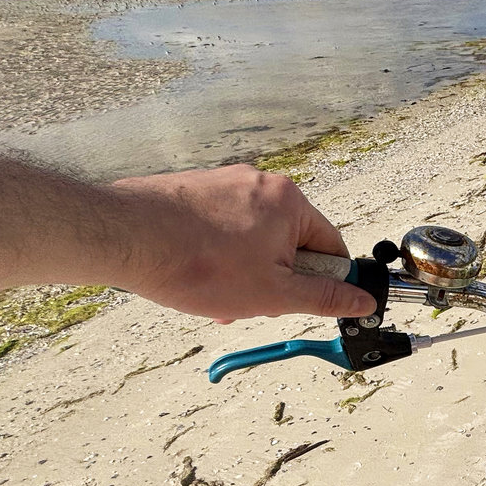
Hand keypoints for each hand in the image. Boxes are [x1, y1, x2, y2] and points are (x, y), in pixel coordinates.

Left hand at [111, 166, 376, 322]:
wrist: (123, 238)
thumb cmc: (196, 264)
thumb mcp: (273, 294)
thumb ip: (324, 297)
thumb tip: (362, 300)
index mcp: (288, 201)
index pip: (330, 246)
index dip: (322, 282)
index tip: (304, 302)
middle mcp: (259, 182)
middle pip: (289, 242)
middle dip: (274, 279)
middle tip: (250, 302)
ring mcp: (223, 183)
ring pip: (253, 238)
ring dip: (244, 272)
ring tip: (215, 295)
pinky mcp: (194, 190)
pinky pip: (222, 228)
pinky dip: (217, 255)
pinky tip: (195, 277)